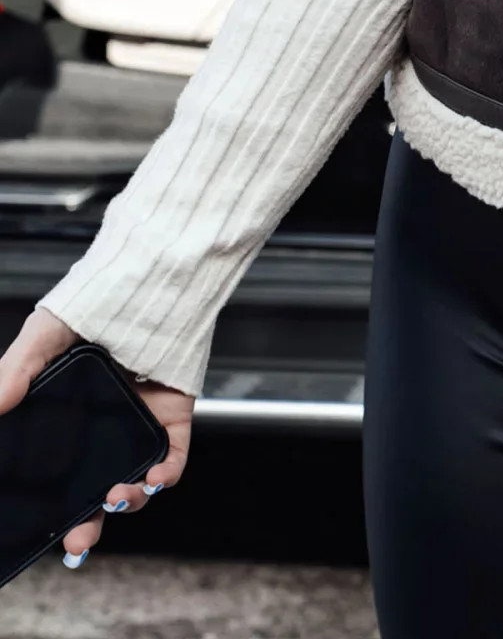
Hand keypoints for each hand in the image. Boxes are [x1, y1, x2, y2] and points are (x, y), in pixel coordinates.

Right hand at [0, 306, 194, 564]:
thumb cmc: (96, 299)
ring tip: (116, 499)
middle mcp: (103, 428)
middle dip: (85, 525)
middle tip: (77, 540)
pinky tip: (154, 477)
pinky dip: (166, 473)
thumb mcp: (43, 334)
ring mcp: (138, 424)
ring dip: (127, 502)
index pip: (54, 475)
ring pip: (135, 482)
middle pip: (94, 492)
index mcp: (68, 418)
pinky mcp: (173, 415)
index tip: (38, 528)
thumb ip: (14, 371)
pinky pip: (173, 455)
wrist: (152, 274)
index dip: (48, 508)